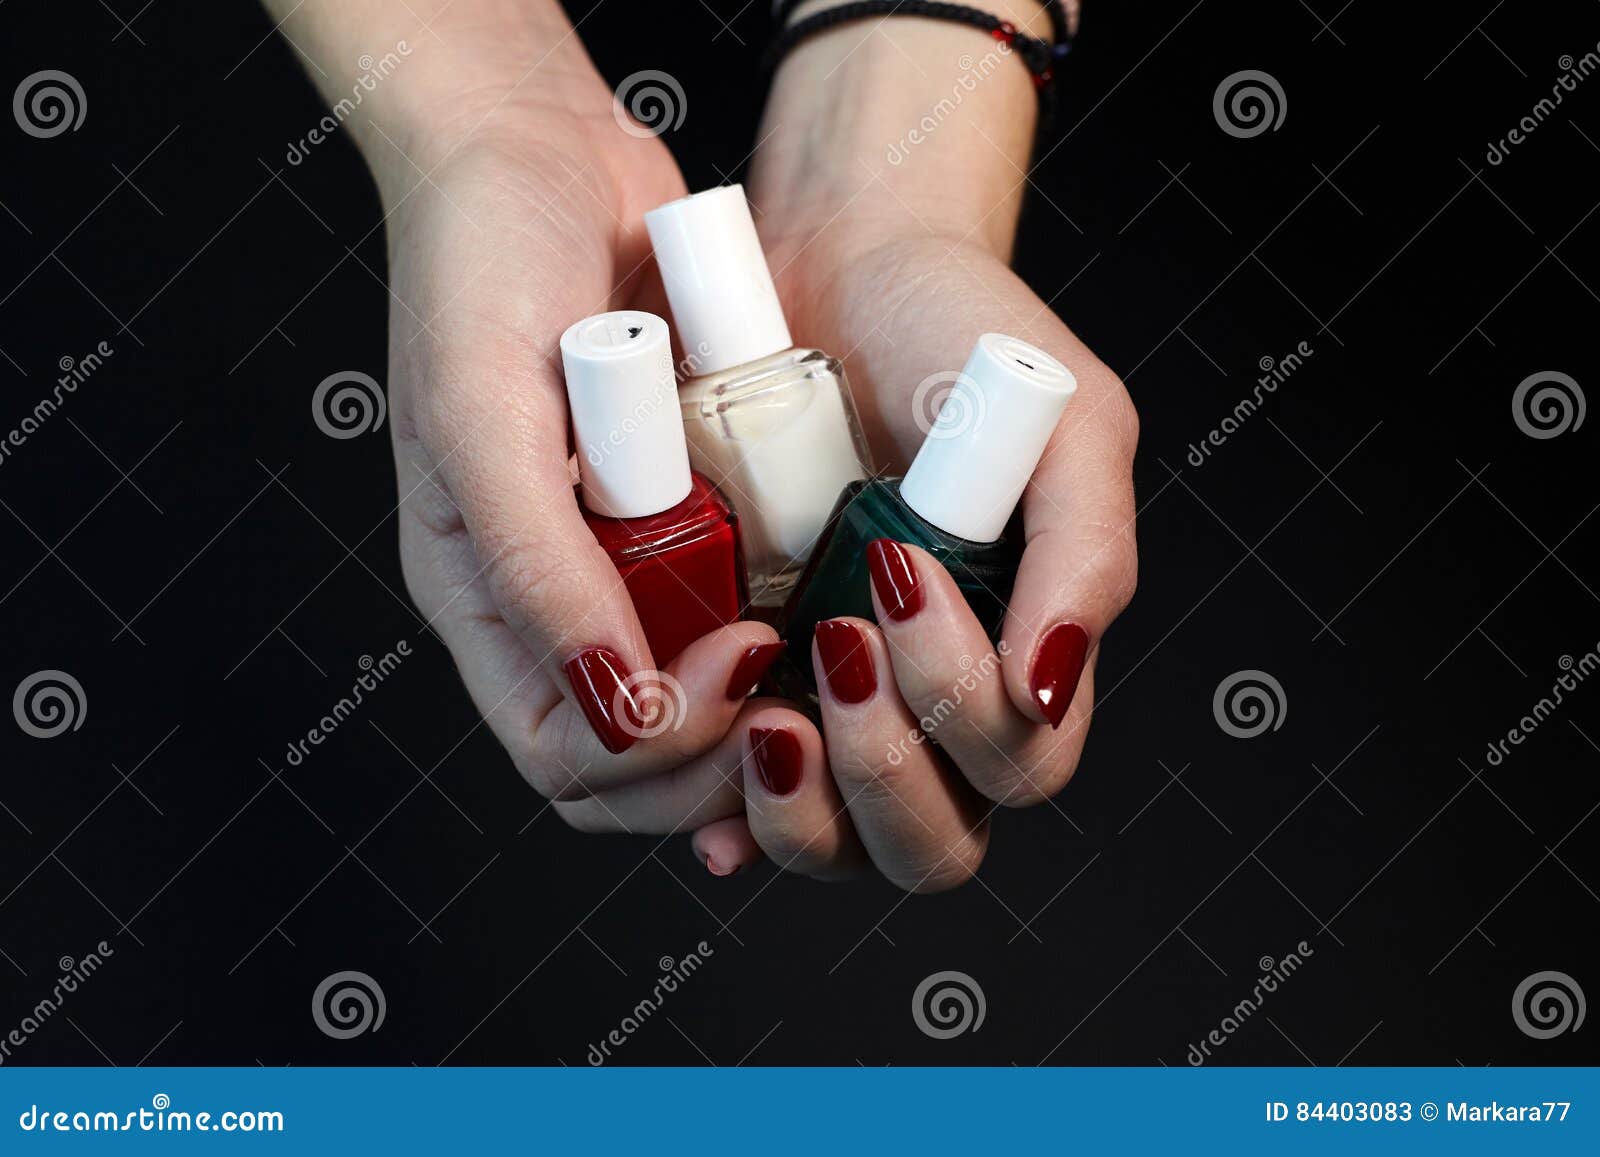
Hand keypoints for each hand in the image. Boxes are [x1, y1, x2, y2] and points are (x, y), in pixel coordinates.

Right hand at [265, 1, 780, 841]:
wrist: (544, 148)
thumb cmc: (479, 263)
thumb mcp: (484, 410)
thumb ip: (534, 564)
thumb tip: (613, 707)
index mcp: (486, 597)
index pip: (565, 750)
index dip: (654, 749)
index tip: (735, 661)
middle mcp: (559, 596)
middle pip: (640, 756)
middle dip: (721, 752)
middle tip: (794, 683)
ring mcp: (632, 559)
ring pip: (704, 698)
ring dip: (765, 707)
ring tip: (827, 655)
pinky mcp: (697, 511)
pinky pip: (745, 607)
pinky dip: (792, 633)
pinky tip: (838, 615)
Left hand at [691, 9, 1138, 889]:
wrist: (838, 264)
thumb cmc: (963, 335)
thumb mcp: (1068, 425)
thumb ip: (1084, 556)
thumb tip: (1047, 688)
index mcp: (1023, 648)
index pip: (1019, 762)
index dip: (962, 708)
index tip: (899, 576)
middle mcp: (933, 698)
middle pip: (933, 843)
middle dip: (887, 779)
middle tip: (839, 656)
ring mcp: (840, 701)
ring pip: (841, 847)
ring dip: (804, 812)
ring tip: (768, 721)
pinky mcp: (753, 680)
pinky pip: (746, 799)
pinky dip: (731, 812)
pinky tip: (713, 779)